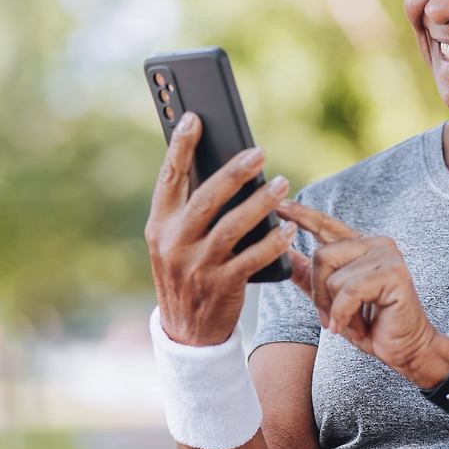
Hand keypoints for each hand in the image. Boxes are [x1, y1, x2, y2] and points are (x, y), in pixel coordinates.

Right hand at [144, 112, 297, 345]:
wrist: (187, 331)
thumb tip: (221, 166)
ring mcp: (197, 266)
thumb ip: (189, 210)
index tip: (194, 117)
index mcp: (160, 225)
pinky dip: (273, 242)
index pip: (168, 178)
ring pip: (233, 226)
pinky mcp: (222, 285)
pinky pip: (253, 258)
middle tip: (259, 152)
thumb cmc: (187, 272)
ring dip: (260, 204)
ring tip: (281, 184)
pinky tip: (288, 229)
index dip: (180, 147)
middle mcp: (174, 243)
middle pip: (206, 198)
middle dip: (234, 172)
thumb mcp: (174, 241)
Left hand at [276, 198, 448, 388]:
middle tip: (334, 317)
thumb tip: (282, 252)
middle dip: (320, 295)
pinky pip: (350, 291)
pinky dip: (345, 315)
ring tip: (354, 322)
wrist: (405, 348)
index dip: (301, 214)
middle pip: (322, 256)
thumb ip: (308, 275)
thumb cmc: (371, 324)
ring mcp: (387, 255)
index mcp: (359, 246)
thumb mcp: (331, 299)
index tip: (279, 205)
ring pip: (334, 278)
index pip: (325, 225)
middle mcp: (375, 243)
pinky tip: (355, 328)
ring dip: (336, 310)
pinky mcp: (394, 274)